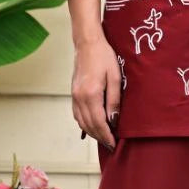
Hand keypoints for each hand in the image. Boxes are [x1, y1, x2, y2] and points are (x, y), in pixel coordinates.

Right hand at [72, 35, 119, 149]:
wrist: (87, 44)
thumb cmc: (104, 57)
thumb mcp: (115, 78)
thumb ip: (114, 101)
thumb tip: (113, 121)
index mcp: (91, 94)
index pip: (99, 122)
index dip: (106, 135)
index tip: (113, 144)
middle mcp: (79, 98)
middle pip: (89, 125)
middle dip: (100, 137)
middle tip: (110, 144)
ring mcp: (74, 96)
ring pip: (81, 122)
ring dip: (92, 132)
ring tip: (103, 137)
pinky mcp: (73, 93)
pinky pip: (77, 114)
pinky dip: (84, 124)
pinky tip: (92, 127)